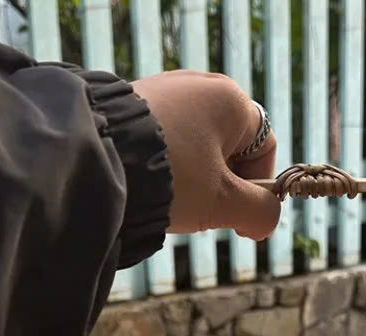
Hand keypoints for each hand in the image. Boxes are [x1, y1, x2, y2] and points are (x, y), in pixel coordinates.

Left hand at [131, 70, 280, 240]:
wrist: (96, 161)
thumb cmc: (171, 179)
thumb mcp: (224, 203)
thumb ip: (260, 211)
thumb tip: (269, 218)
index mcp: (231, 100)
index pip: (265, 148)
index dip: (259, 189)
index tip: (240, 221)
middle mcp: (200, 85)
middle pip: (231, 148)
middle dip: (224, 186)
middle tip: (204, 213)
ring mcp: (165, 90)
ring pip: (198, 147)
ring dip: (196, 181)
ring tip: (174, 200)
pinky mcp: (135, 103)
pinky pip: (168, 140)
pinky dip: (168, 167)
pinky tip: (152, 185)